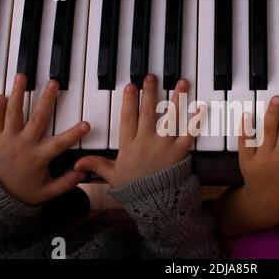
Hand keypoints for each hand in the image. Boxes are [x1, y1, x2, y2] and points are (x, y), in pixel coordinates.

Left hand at [0, 74, 89, 204]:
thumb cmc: (23, 191)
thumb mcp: (47, 193)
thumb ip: (66, 183)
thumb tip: (82, 173)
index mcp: (38, 157)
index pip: (59, 143)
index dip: (74, 134)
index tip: (86, 124)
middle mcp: (23, 145)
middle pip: (37, 118)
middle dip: (46, 100)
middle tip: (53, 84)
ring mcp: (8, 140)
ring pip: (13, 113)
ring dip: (18, 93)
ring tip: (22, 77)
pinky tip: (3, 95)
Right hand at [74, 75, 198, 187]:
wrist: (155, 202)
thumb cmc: (135, 188)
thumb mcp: (112, 175)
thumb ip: (97, 164)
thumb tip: (77, 164)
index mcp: (129, 145)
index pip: (127, 118)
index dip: (128, 102)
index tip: (130, 86)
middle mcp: (147, 142)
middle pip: (148, 112)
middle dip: (150, 93)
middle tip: (152, 76)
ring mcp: (164, 145)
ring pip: (170, 118)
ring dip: (176, 99)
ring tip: (182, 83)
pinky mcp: (180, 151)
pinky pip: (189, 134)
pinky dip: (196, 120)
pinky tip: (201, 107)